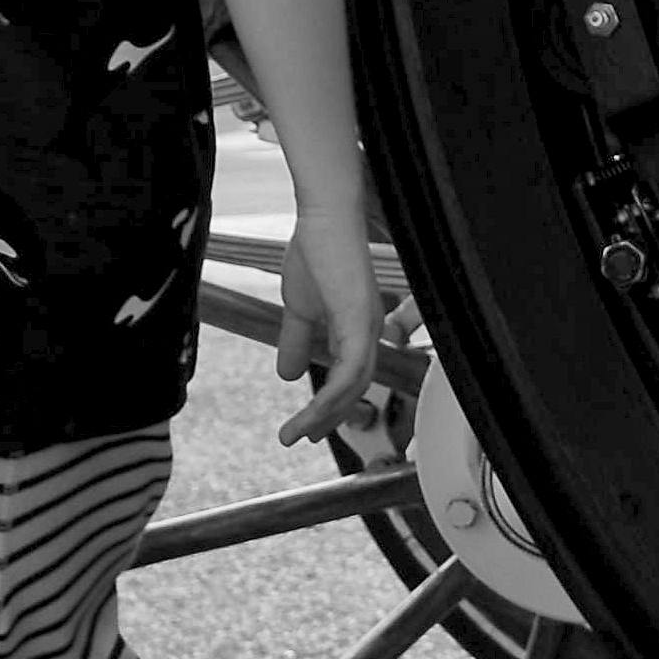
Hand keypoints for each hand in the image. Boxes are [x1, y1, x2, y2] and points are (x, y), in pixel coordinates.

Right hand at [271, 204, 384, 448]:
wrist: (321, 219)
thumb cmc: (315, 254)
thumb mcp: (298, 308)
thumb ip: (296, 341)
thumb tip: (288, 376)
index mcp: (357, 329)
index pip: (351, 379)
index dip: (330, 406)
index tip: (305, 429)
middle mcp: (369, 332)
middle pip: (356, 388)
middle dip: (328, 419)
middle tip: (300, 439)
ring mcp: (367, 326)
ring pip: (353, 386)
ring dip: (323, 416)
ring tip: (295, 435)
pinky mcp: (360, 319)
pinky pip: (352, 369)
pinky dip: (332, 396)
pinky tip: (311, 412)